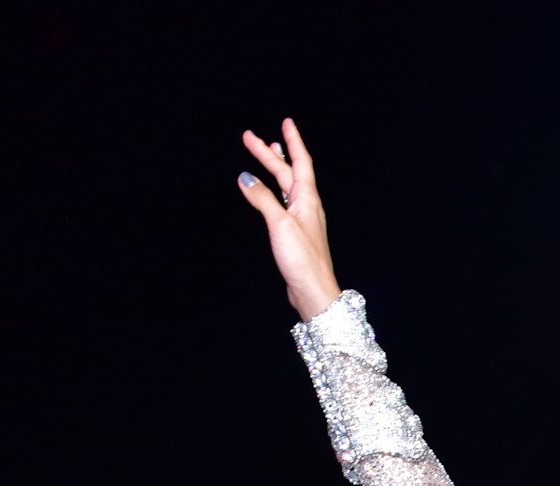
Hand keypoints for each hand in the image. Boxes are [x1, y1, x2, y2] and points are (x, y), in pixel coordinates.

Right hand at [237, 118, 340, 320]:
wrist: (313, 290)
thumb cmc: (302, 259)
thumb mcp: (280, 224)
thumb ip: (263, 199)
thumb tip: (245, 178)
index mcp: (308, 199)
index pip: (301, 162)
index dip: (293, 141)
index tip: (286, 122)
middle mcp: (307, 206)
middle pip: (288, 172)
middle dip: (270, 153)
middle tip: (249, 137)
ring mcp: (301, 219)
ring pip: (286, 186)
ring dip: (274, 169)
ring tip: (266, 153)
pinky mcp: (294, 232)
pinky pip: (282, 203)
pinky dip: (271, 191)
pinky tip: (266, 191)